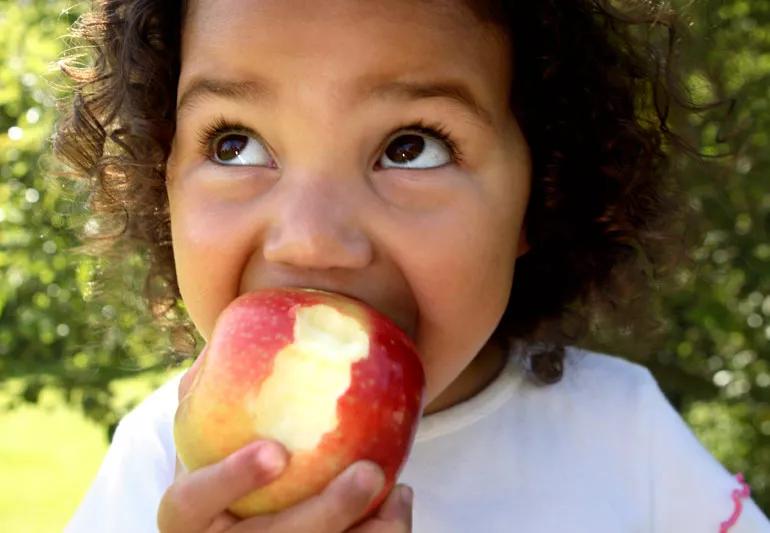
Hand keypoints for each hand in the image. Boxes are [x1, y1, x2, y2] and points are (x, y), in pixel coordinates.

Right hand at [157, 347, 413, 532]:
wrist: (220, 517)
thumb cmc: (214, 462)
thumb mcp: (198, 436)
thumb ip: (203, 395)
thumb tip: (221, 343)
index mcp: (189, 515)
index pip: (196, 500)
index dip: (234, 479)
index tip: (275, 451)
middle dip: (329, 511)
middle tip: (368, 473)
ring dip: (365, 528)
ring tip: (394, 487)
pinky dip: (383, 529)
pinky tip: (399, 498)